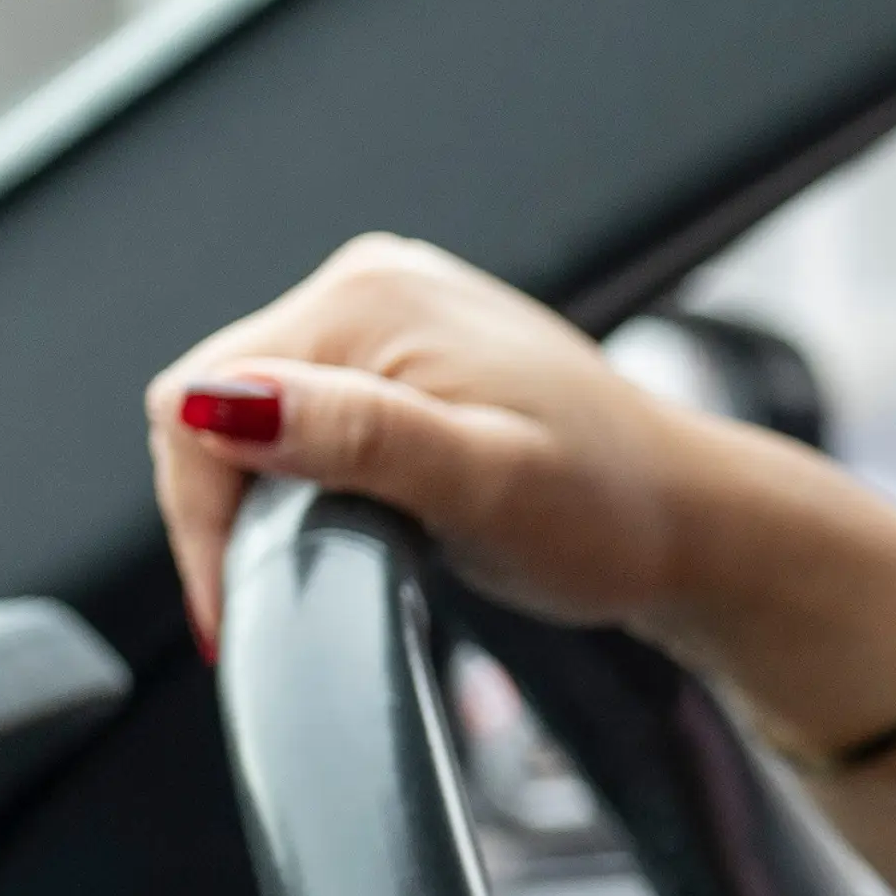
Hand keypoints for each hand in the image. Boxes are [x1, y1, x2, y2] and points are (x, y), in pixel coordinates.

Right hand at [139, 235, 895, 895]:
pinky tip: (358, 524)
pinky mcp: (412, 355)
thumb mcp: (481, 485)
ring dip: (272, 499)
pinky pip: (314, 415)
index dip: (201, 518)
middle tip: (285, 599)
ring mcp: (393, 312)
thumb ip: (351, 440)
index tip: (237, 612)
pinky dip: (313, 481)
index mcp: (365, 297)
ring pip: (260, 416)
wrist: (701, 527)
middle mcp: (371, 282)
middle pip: (218, 404)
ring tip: (332, 564)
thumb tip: (219, 404)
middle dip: (236, 511)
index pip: (194, 399)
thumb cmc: (615, 515)